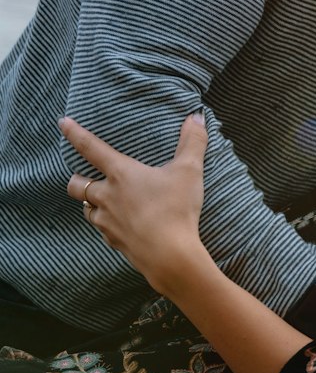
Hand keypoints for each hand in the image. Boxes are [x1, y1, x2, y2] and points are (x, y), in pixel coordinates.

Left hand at [61, 113, 210, 296]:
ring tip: (104, 200)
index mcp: (121, 174)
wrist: (169, 255)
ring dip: (90, 202)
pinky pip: (102, 230)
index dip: (74, 133)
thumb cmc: (176, 209)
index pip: (90, 148)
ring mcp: (107, 221)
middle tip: (86, 175)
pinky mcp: (113, 241)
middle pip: (75, 184)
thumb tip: (197, 117)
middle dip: (76, 178)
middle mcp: (107, 196)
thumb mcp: (189, 171)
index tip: (63, 123)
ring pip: (85, 208)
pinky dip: (107, 224)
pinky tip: (120, 224)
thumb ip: (192, 142)